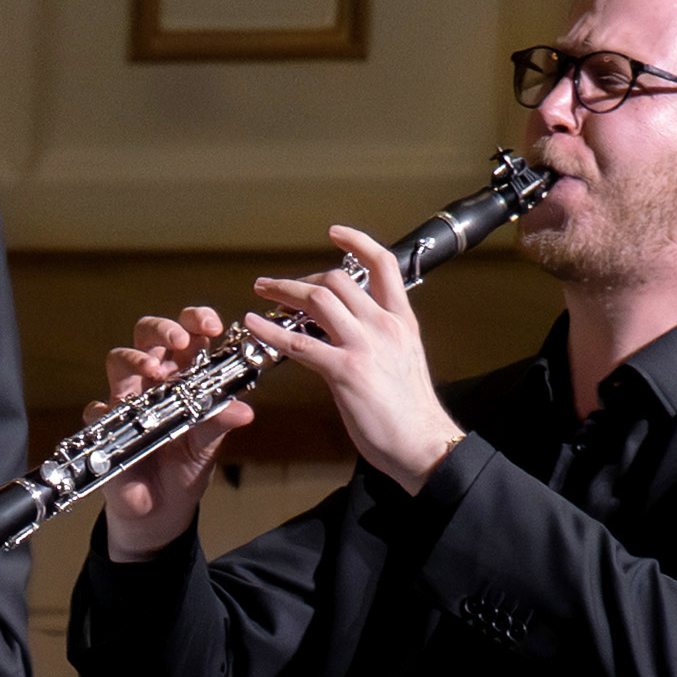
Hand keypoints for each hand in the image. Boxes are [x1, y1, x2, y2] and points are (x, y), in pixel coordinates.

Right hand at [92, 306, 252, 548]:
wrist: (161, 510)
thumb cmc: (186, 468)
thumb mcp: (208, 444)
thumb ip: (220, 422)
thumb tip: (244, 410)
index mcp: (185, 376)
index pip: (189, 333)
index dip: (197, 321)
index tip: (213, 326)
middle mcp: (154, 382)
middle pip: (149, 334)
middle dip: (164, 329)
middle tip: (180, 340)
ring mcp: (127, 400)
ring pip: (119, 359)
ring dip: (136, 359)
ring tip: (154, 373)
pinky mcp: (105, 426)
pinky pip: (96, 409)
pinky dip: (106, 409)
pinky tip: (120, 419)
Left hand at [245, 226, 459, 491]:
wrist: (423, 442)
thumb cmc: (409, 410)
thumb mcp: (403, 359)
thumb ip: (382, 337)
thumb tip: (354, 327)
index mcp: (401, 321)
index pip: (384, 265)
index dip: (358, 242)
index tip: (334, 233)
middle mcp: (384, 325)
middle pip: (339, 280)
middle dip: (301, 277)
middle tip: (275, 284)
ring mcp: (365, 346)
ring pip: (319, 299)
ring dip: (284, 291)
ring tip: (261, 291)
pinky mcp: (346, 371)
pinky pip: (301, 343)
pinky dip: (271, 330)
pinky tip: (253, 325)